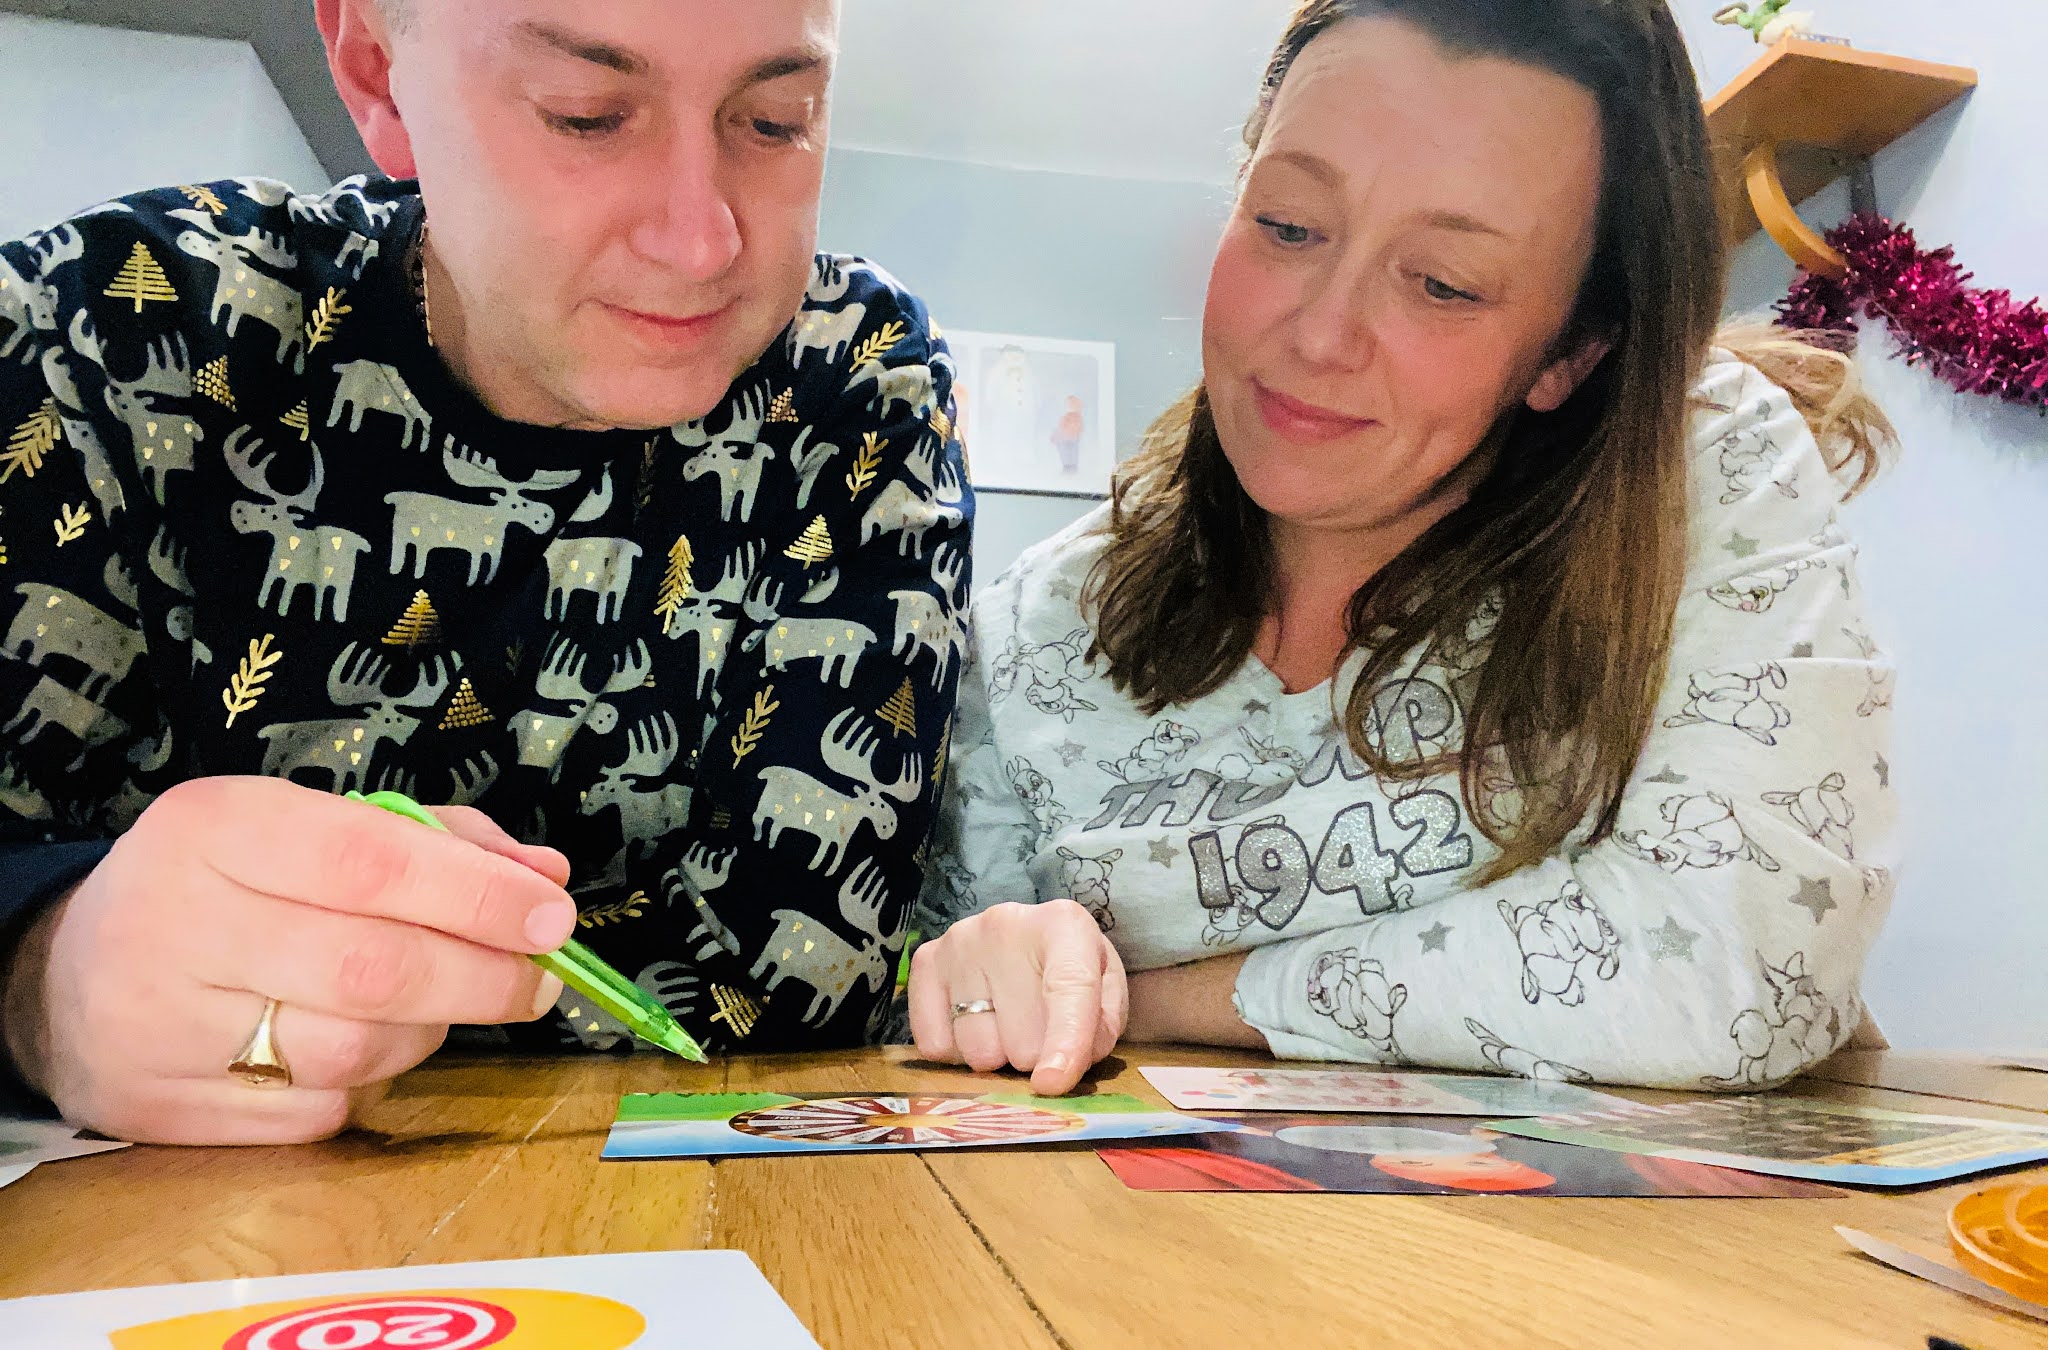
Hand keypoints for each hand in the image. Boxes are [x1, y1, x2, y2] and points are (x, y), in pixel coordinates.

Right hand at [0, 777, 575, 1145]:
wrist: (65, 973)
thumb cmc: (223, 886)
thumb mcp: (307, 828)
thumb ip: (435, 843)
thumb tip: (544, 878)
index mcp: (218, 826)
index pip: (372, 862)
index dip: (478, 894)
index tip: (553, 916)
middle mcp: (180, 920)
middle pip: (372, 968)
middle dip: (480, 978)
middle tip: (536, 981)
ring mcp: (161, 1025)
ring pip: (352, 1050)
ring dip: (422, 1033)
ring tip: (427, 1005)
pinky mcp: (161, 1109)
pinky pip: (314, 1112)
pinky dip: (358, 1087)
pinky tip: (342, 1048)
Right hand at [906, 900, 1126, 1095]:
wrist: (1023, 939)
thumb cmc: (1067, 971)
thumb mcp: (1104, 993)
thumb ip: (1098, 1031)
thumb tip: (1056, 1070)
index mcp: (1064, 925)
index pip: (1068, 987)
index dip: (1065, 1041)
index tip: (1053, 1083)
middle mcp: (1006, 924)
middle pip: (1022, 1038)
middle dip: (1035, 1054)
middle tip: (1039, 1030)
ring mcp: (959, 942)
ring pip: (978, 1049)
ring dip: (998, 1055)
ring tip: (1006, 1024)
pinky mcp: (925, 962)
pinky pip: (937, 1046)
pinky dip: (959, 1053)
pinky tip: (975, 1024)